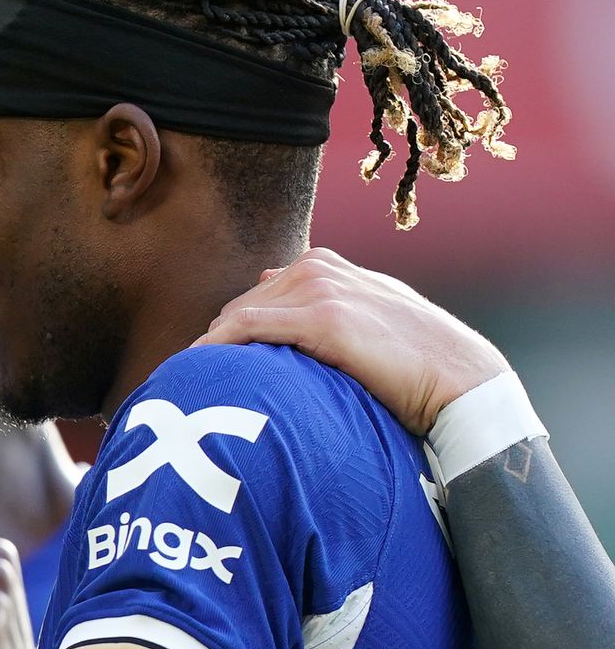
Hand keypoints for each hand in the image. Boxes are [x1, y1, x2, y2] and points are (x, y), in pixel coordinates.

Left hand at [199, 247, 507, 435]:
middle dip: (215, 342)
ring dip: (209, 349)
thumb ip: (324, 302)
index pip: (258, 295)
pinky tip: (198, 370)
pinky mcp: (324, 319)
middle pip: (241, 304)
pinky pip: (248, 329)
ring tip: (187, 383)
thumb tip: (269, 283)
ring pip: (239, 315)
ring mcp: (322, 290)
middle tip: (189, 380)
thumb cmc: (416, 361)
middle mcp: (320, 269)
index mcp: (327, 265)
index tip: (207, 363)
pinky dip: (216, 348)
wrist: (461, 379)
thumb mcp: (368, 317)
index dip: (230, 330)